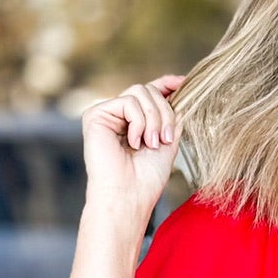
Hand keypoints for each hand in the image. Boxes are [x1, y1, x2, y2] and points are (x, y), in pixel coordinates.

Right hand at [80, 73, 185, 215]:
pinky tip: (133, 142)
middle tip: (165, 139)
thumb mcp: (168, 143)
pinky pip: (127, 102)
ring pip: (140, 92)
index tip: (183, 82)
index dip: (166, 84)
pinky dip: (138, 122)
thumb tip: (181, 94)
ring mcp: (106, 114)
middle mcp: (119, 116)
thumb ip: (172, 118)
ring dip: (154, 119)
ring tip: (151, 144)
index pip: (150, 93)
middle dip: (164, 113)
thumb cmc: (146, 178)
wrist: (129, 195)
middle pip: (148, 90)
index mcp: (135, 122)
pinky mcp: (95, 115)